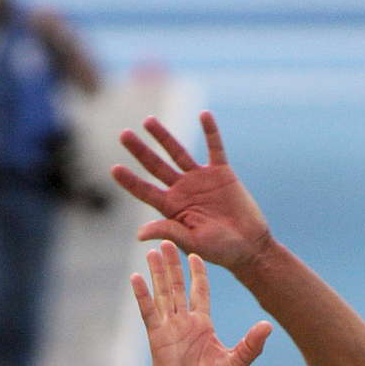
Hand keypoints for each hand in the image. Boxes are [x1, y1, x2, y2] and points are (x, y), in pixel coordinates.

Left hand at [111, 112, 272, 273]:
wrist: (249, 246)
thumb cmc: (220, 251)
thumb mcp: (192, 243)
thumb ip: (168, 232)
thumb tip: (139, 234)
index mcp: (172, 209)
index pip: (145, 191)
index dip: (130, 181)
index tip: (114, 169)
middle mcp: (183, 190)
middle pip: (156, 166)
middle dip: (140, 151)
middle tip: (123, 135)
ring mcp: (201, 179)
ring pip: (178, 152)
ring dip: (163, 137)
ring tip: (148, 121)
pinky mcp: (222, 173)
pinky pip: (215, 147)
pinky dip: (211, 131)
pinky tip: (204, 115)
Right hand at [131, 242, 271, 365]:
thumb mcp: (236, 363)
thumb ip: (251, 344)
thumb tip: (268, 326)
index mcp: (203, 325)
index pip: (200, 292)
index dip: (198, 274)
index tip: (195, 255)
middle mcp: (184, 323)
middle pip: (178, 286)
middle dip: (173, 264)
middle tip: (168, 242)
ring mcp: (169, 328)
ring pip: (163, 293)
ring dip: (157, 272)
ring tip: (151, 251)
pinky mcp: (157, 337)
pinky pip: (148, 312)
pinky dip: (142, 295)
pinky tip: (135, 277)